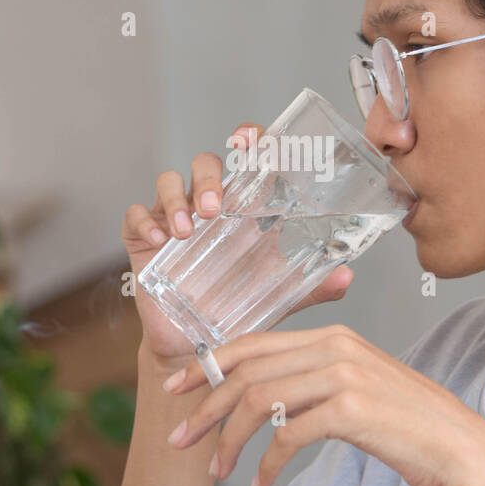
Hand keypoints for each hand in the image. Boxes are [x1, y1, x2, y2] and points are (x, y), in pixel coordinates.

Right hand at [120, 124, 355, 371]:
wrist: (195, 346)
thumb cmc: (239, 309)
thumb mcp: (279, 297)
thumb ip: (313, 286)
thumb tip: (347, 276)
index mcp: (243, 208)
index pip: (246, 158)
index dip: (248, 139)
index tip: (248, 140)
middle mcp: (208, 204)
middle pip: (205, 163)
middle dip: (209, 178)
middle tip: (215, 209)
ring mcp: (173, 218)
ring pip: (169, 181)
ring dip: (176, 199)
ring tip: (185, 231)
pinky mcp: (143, 238)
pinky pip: (137, 215)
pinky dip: (145, 222)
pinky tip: (159, 242)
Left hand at [162, 324, 484, 485]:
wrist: (461, 450)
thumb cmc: (407, 426)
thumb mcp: (355, 389)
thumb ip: (312, 382)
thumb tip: (259, 398)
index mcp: (333, 336)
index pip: (253, 343)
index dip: (208, 364)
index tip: (177, 388)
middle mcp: (336, 347)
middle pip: (247, 371)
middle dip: (204, 406)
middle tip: (180, 438)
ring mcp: (344, 374)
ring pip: (259, 400)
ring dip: (228, 439)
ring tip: (217, 470)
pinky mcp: (351, 408)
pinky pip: (288, 434)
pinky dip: (267, 462)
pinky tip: (260, 480)